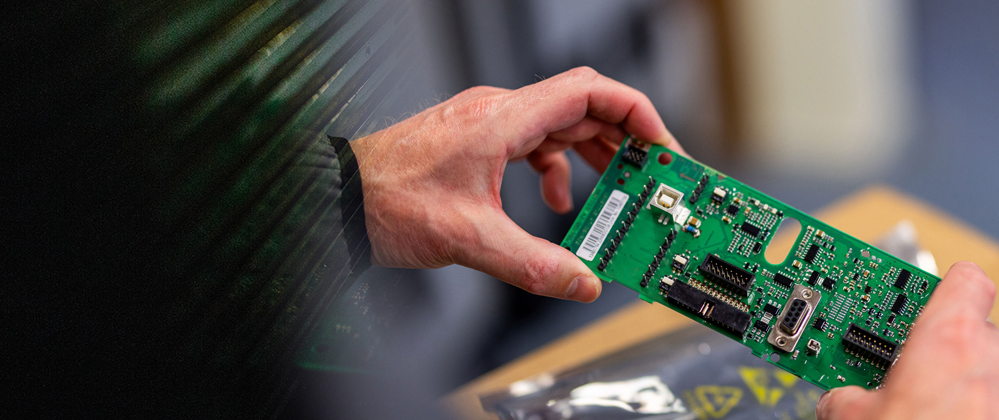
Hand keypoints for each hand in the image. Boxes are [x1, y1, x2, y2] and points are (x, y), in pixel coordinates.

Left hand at [351, 67, 684, 301]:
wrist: (336, 199)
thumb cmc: (385, 200)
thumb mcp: (468, 239)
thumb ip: (531, 263)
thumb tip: (580, 281)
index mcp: (503, 118)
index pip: (590, 93)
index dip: (637, 114)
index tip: (662, 147)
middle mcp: (499, 112)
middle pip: (582, 109)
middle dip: (623, 143)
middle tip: (652, 176)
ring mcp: (487, 125)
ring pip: (559, 129)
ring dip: (591, 159)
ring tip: (616, 193)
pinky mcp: (476, 144)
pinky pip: (533, 147)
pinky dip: (556, 172)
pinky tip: (557, 206)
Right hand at [816, 261, 998, 419]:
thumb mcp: (851, 417)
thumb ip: (845, 392)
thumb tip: (836, 396)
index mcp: (948, 337)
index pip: (963, 279)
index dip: (937, 288)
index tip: (910, 299)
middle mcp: (995, 354)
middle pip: (970, 328)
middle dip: (939, 350)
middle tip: (907, 375)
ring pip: (993, 365)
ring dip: (965, 380)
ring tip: (932, 409)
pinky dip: (989, 408)